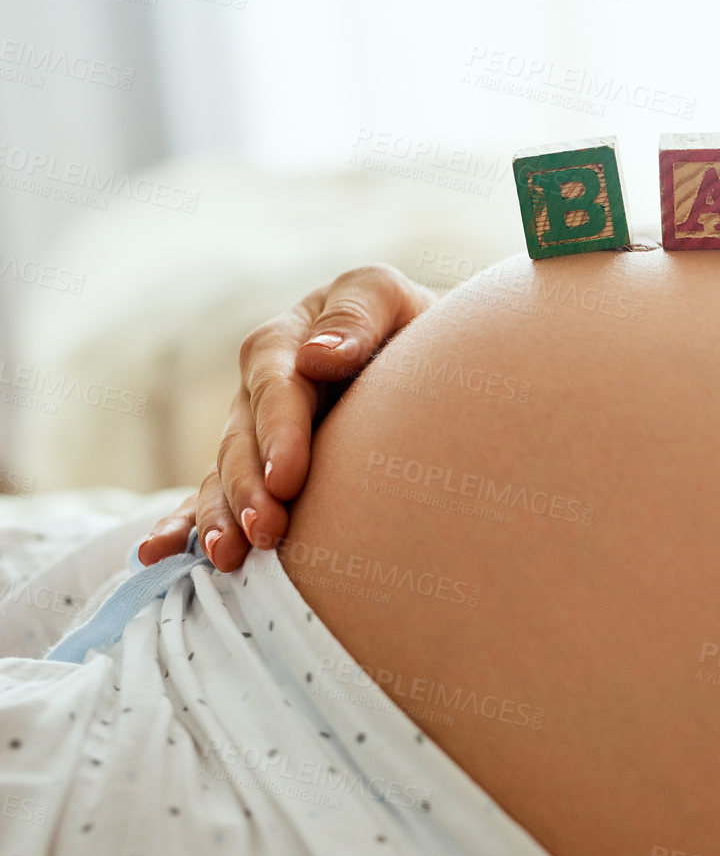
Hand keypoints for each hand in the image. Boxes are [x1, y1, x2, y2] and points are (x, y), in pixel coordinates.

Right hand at [137, 264, 434, 570]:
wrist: (427, 357)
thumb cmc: (412, 325)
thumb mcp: (389, 299)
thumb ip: (358, 315)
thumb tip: (317, 356)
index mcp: (288, 343)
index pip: (275, 388)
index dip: (278, 433)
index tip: (288, 478)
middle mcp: (261, 391)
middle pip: (242, 441)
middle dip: (248, 488)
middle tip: (266, 530)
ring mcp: (254, 434)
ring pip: (224, 477)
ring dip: (221, 517)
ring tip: (229, 556)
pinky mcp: (256, 470)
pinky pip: (213, 498)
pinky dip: (183, 527)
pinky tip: (157, 556)